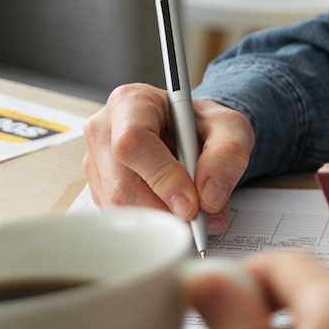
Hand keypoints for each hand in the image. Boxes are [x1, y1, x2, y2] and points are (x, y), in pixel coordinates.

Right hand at [82, 87, 252, 231]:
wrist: (192, 135)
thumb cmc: (203, 125)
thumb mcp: (230, 127)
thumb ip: (228, 153)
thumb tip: (209, 194)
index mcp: (131, 102)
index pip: (133, 143)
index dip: (163, 177)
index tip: (192, 203)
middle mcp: (104, 131)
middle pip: (121, 185)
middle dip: (165, 210)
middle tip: (199, 220)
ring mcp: (97, 164)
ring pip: (120, 209)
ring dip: (161, 221)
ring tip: (194, 212)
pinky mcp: (100, 191)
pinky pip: (121, 219)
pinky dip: (153, 225)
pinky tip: (175, 212)